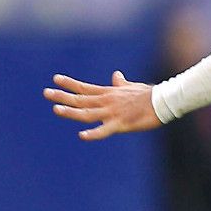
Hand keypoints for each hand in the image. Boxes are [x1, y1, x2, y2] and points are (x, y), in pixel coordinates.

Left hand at [43, 72, 159, 139]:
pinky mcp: (121, 124)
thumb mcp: (132, 87)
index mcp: (108, 93)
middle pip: (81, 99)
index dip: (69, 84)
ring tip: (56, 109)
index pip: (85, 88)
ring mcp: (112, 113)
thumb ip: (120, 83)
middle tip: (46, 93)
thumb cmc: (149, 94)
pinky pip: (105, 130)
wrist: (163, 100)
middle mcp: (106, 101)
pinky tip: (82, 135)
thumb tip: (116, 75)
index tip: (55, 79)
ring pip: (88, 113)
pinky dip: (94, 133)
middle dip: (63, 96)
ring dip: (72, 112)